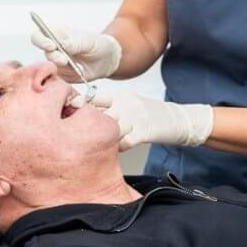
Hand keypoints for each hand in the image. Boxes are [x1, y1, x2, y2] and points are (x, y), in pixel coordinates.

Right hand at [30, 26, 121, 82]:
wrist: (106, 61)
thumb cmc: (97, 45)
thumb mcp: (89, 41)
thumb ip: (76, 42)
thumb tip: (62, 44)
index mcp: (57, 34)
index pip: (39, 35)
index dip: (40, 40)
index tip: (51, 45)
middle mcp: (53, 48)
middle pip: (43, 52)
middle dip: (54, 57)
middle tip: (64, 60)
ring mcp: (56, 63)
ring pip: (50, 66)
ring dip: (62, 67)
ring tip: (76, 66)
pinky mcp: (62, 75)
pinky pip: (59, 78)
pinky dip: (69, 76)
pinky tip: (79, 71)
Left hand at [81, 91, 213, 151]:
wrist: (179, 120)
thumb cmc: (150, 115)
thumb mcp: (129, 104)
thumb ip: (110, 108)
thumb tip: (83, 115)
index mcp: (120, 95)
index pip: (93, 96)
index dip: (79, 106)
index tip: (67, 114)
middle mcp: (125, 103)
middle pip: (97, 113)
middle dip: (84, 125)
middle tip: (75, 136)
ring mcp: (135, 116)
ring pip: (109, 128)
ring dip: (101, 139)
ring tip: (95, 147)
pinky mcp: (144, 130)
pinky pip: (123, 142)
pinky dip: (118, 149)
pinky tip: (116, 151)